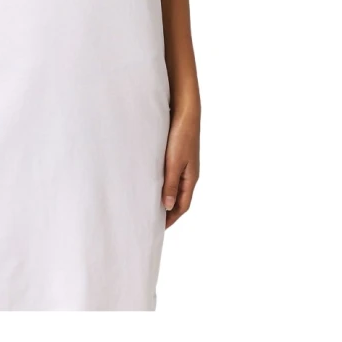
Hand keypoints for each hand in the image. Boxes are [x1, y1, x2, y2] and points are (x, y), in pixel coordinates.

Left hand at [162, 109, 199, 227]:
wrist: (185, 112)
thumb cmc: (181, 137)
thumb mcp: (174, 163)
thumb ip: (170, 184)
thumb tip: (167, 207)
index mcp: (191, 178)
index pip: (182, 206)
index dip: (171, 218)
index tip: (158, 228)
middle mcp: (189, 174)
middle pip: (179, 198)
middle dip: (168, 211)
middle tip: (152, 220)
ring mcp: (184, 165)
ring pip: (174, 187)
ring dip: (164, 197)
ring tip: (149, 205)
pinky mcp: (177, 155)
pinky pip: (170, 175)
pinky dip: (163, 183)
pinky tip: (152, 182)